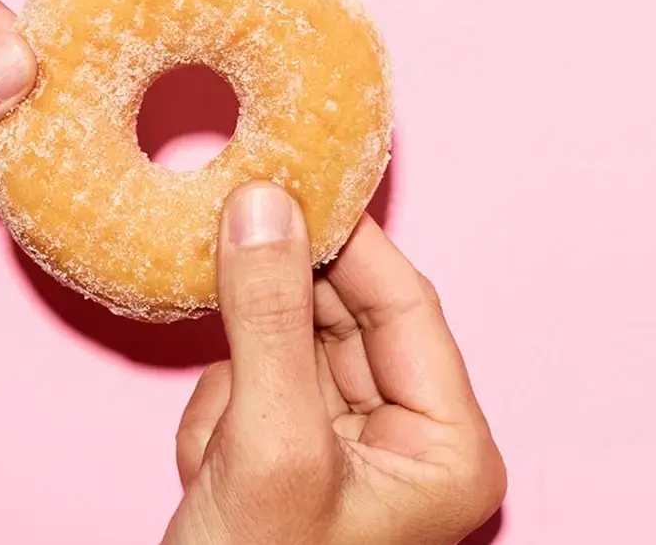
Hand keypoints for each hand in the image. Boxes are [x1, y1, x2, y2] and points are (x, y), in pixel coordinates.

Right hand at [162, 182, 505, 544]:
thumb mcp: (266, 444)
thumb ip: (266, 319)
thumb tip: (261, 205)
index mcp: (446, 444)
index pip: (404, 305)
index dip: (344, 242)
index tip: (286, 181)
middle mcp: (408, 439)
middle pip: (341, 319)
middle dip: (274, 325)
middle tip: (225, 260)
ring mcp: (347, 445)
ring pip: (286, 348)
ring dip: (237, 385)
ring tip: (220, 450)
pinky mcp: (293, 450)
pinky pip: (252, 384)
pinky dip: (217, 415)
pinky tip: (208, 473)